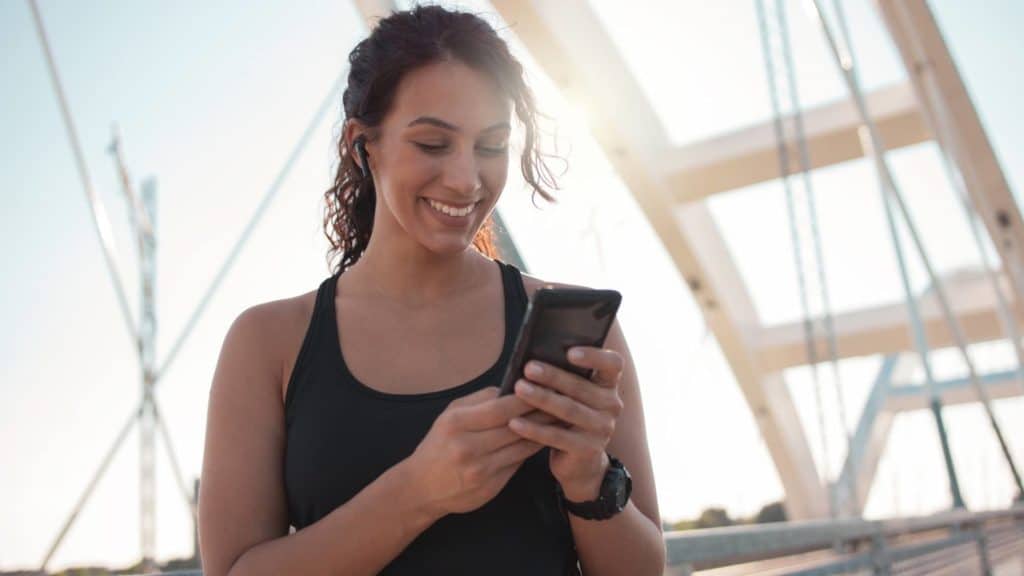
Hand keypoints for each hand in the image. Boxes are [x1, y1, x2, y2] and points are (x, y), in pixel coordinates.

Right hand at [404, 386, 558, 517]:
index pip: (501, 408)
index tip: (546, 386)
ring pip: (521, 446)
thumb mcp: (449, 415)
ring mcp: (481, 469)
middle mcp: (469, 446)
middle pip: (515, 427)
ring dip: (543, 432)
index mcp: (457, 423)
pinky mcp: (491, 486)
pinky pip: (518, 463)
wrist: (421, 487)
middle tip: (563, 400)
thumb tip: (511, 388)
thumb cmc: (438, 445)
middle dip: (541, 413)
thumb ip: (479, 400)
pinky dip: (532, 450)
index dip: (526, 397)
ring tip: (561, 418)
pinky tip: (545, 439)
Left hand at [507, 347, 624, 501]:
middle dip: (553, 376)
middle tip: (528, 368)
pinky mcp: (588, 449)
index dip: (594, 356)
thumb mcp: (572, 396)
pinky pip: (557, 436)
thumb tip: (532, 358)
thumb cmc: (569, 417)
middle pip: (581, 386)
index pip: (613, 364)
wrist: (580, 462)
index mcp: (609, 385)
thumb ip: (564, 377)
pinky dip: (534, 429)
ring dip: (542, 398)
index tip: (569, 352)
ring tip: (519, 388)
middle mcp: (611, 405)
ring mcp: (603, 429)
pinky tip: (514, 422)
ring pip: (569, 409)